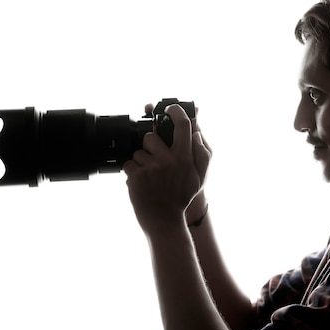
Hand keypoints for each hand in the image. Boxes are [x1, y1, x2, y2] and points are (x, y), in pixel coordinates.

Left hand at [123, 104, 210, 234]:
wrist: (164, 221)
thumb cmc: (181, 198)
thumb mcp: (199, 177)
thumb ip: (201, 154)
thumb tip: (195, 133)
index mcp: (185, 158)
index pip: (183, 125)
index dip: (177, 112)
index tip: (171, 108)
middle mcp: (168, 160)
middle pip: (151, 136)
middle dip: (150, 145)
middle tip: (156, 159)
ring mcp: (151, 168)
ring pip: (138, 151)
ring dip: (140, 161)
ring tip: (149, 176)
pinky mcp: (136, 176)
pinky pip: (128, 164)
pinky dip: (131, 172)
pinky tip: (141, 182)